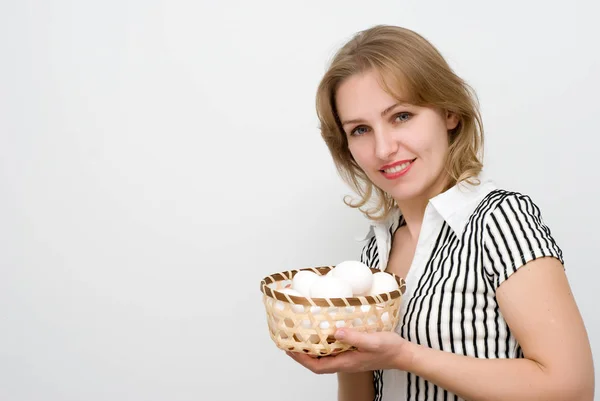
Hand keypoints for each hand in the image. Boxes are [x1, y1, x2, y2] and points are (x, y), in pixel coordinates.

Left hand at [286, 328, 412, 373]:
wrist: (402, 354)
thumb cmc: (389, 349)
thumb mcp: (373, 341)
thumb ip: (354, 337)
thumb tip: (335, 332)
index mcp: (346, 362)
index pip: (317, 366)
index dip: (301, 360)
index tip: (290, 349)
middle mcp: (344, 362)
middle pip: (316, 363)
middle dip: (301, 355)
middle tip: (289, 341)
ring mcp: (348, 358)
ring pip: (323, 357)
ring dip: (310, 349)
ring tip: (300, 336)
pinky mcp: (352, 352)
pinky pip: (332, 351)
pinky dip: (322, 344)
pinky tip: (321, 333)